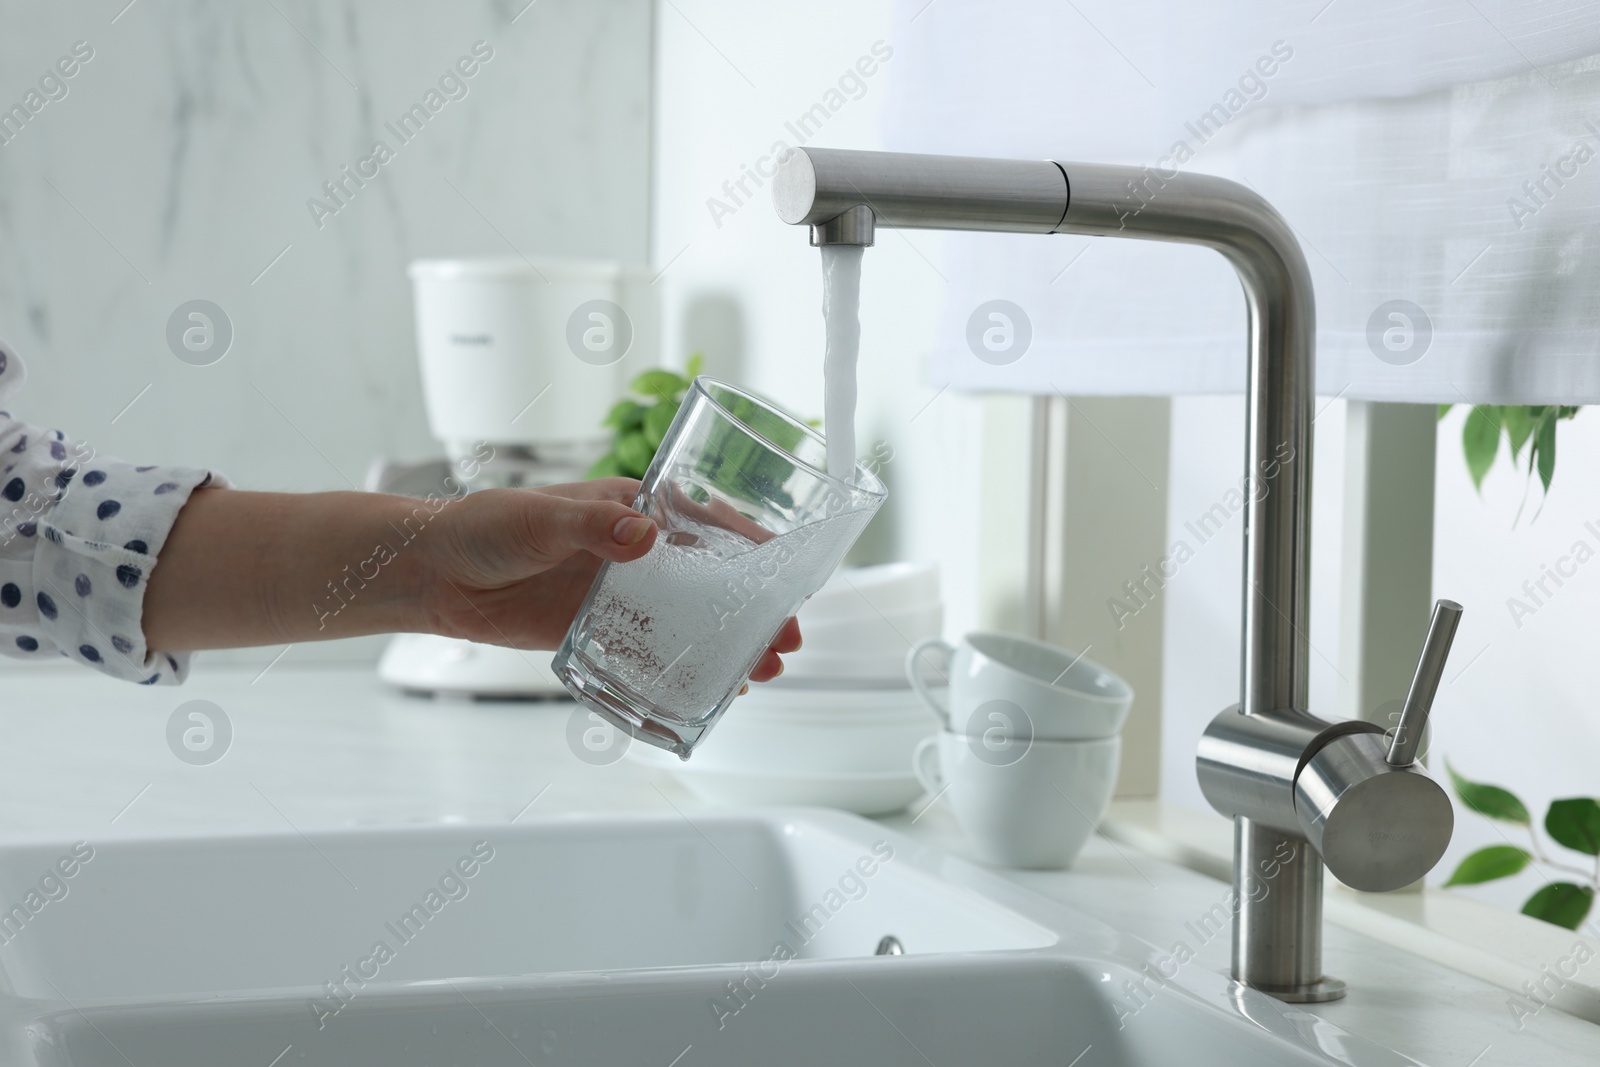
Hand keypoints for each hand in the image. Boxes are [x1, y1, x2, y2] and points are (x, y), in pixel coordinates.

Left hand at [422, 478, 800, 682]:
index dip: (750, 548)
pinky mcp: (596, 631)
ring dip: (727, 642)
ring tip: (763, 669)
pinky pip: (649, 650)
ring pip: (688, 619)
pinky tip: (713, 686)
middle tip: (785, 637)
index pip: (706, 522)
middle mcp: (635, 552)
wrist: (433, 573)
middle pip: (710, 579)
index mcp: (630, 508)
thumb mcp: (541, 516)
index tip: (783, 573)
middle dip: (753, 607)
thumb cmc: (484, 526)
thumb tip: (644, 536)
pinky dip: (682, 667)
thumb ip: (592, 525)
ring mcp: (619, 595)